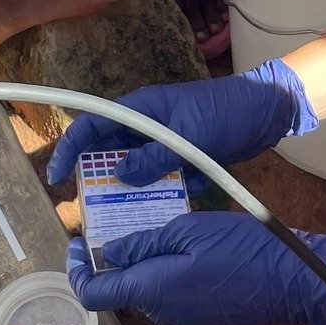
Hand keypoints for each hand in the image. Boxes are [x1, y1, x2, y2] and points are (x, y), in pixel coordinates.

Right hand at [47, 59, 317, 187]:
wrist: (268, 111)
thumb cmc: (227, 112)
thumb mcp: (189, 137)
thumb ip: (155, 157)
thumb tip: (120, 177)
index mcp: (141, 110)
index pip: (92, 125)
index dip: (70, 150)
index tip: (57, 178)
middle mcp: (147, 125)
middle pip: (109, 153)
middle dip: (101, 179)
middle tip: (95, 209)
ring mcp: (164, 141)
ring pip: (136, 170)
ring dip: (136, 190)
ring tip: (134, 214)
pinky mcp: (183, 157)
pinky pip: (162, 178)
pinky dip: (167, 190)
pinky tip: (179, 200)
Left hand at [67, 211, 325, 324]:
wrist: (294, 280)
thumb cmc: (240, 248)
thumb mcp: (188, 230)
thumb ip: (144, 242)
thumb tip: (109, 252)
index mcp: (151, 290)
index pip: (94, 294)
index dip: (77, 270)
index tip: (75, 242)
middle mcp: (160, 311)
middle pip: (119, 287)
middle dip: (111, 257)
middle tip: (115, 217)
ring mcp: (182, 316)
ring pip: (145, 286)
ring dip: (139, 259)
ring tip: (151, 221)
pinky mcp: (200, 313)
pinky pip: (168, 290)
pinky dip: (162, 267)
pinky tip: (179, 240)